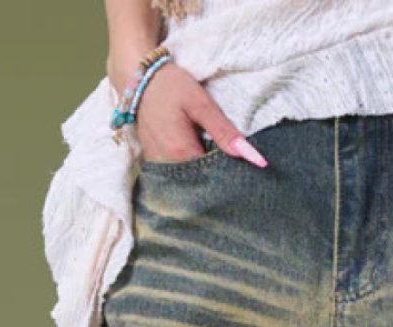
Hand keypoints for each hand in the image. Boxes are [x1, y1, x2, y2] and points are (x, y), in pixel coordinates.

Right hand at [107, 54, 266, 166]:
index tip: (244, 170)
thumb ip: (225, 132)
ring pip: (190, 179)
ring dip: (205, 173)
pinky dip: (192, 169)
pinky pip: (178, 173)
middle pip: (201, 182)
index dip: (231, 175)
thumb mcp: (201, 104)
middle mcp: (168, 166)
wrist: (138, 78)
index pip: (214, 179)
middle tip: (234, 164)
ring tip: (217, 159)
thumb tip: (254, 158)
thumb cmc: (170, 87)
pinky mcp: (155, 160)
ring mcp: (159, 165)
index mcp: (182, 154)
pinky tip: (200, 157)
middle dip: (218, 176)